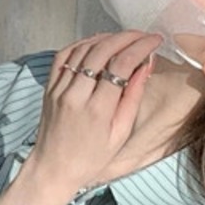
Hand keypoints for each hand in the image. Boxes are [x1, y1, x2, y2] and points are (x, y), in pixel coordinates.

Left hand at [25, 31, 162, 197]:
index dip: (141, 47)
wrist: (53, 169)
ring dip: (106, 37)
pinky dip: (82, 43)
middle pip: (102, 50)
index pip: (121, 64)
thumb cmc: (91, 158)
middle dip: (127, 37)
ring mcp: (59, 89)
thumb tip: (146, 66)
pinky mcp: (49, 87)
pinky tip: (97, 42)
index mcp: (98, 110)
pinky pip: (64, 55)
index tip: (155, 41)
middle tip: (143, 35)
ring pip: (83, 49)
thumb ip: (133, 97)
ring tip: (125, 37)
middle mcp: (76, 95)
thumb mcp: (120, 133)